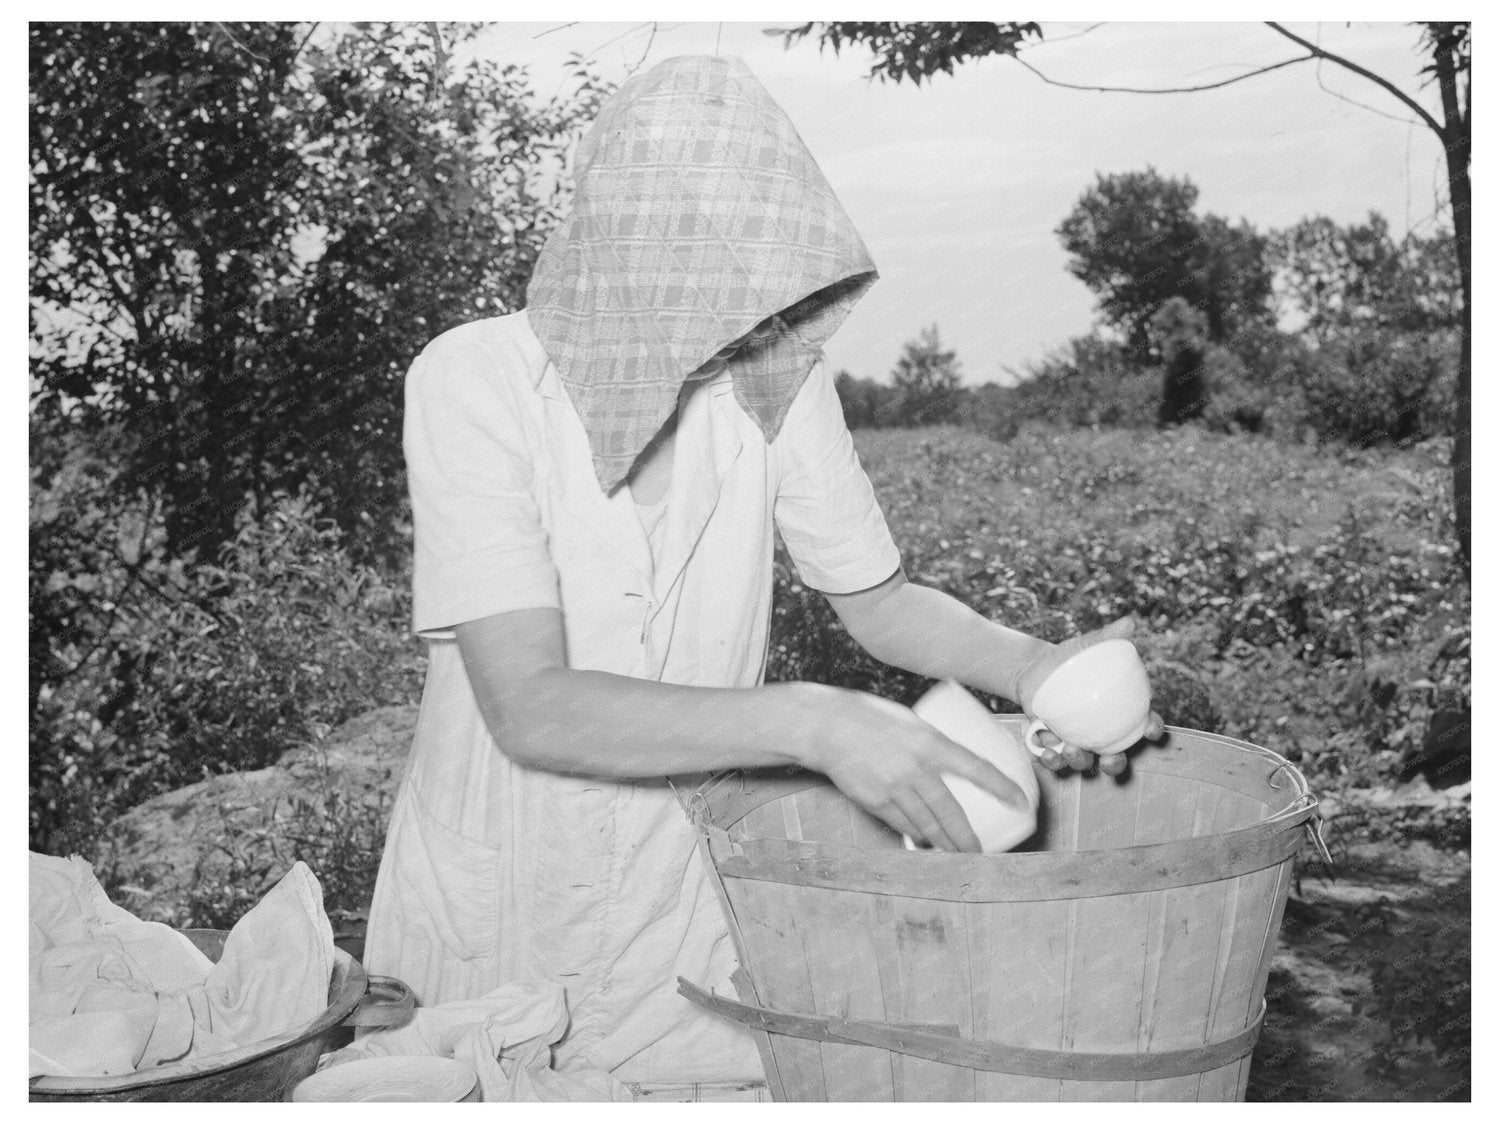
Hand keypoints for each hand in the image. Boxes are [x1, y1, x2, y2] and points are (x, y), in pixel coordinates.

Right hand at [797, 685, 1029, 852]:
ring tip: (957, 855)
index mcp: (929, 742)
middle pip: (950, 814)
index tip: (1021, 802)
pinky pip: (902, 825)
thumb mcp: (911, 721)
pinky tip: (924, 842)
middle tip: (980, 853)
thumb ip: (932, 743)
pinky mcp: (874, 801)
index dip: (1001, 787)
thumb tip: (955, 764)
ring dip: (944, 846)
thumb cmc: (870, 717)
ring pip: (926, 827)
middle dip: (968, 840)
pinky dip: (916, 836)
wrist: (826, 726)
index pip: (976, 767)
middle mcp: (914, 768)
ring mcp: (893, 787)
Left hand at [1014, 617, 1165, 776]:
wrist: (1034, 667)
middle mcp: (1100, 734)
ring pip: (1084, 762)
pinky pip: (1054, 760)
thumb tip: (1129, 622)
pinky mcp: (1052, 744)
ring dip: (1080, 762)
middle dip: (1116, 765)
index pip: (1144, 725)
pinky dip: (1051, 760)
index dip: (1152, 731)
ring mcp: (1076, 741)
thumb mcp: (1087, 646)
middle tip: (1110, 760)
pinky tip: (1047, 752)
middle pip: (1116, 758)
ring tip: (1070, 750)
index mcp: (1118, 713)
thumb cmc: (1070, 658)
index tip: (1151, 730)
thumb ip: (1108, 637)